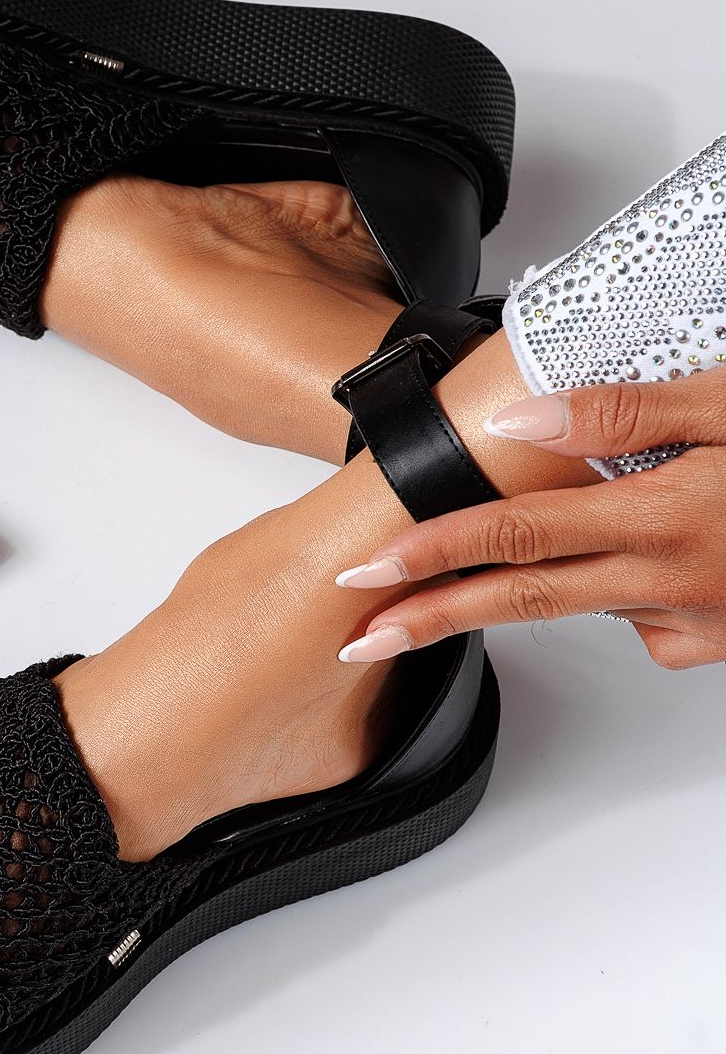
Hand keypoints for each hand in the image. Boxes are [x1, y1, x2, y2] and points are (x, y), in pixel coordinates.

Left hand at [336, 369, 725, 669]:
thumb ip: (624, 412)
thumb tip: (521, 419)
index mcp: (661, 516)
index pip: (516, 534)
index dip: (433, 551)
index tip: (368, 569)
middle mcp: (668, 579)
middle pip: (521, 600)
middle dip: (432, 618)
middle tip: (362, 635)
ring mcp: (691, 619)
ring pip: (581, 603)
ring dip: (532, 586)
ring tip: (503, 564)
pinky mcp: (710, 641)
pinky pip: (635, 621)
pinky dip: (616, 592)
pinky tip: (638, 555)